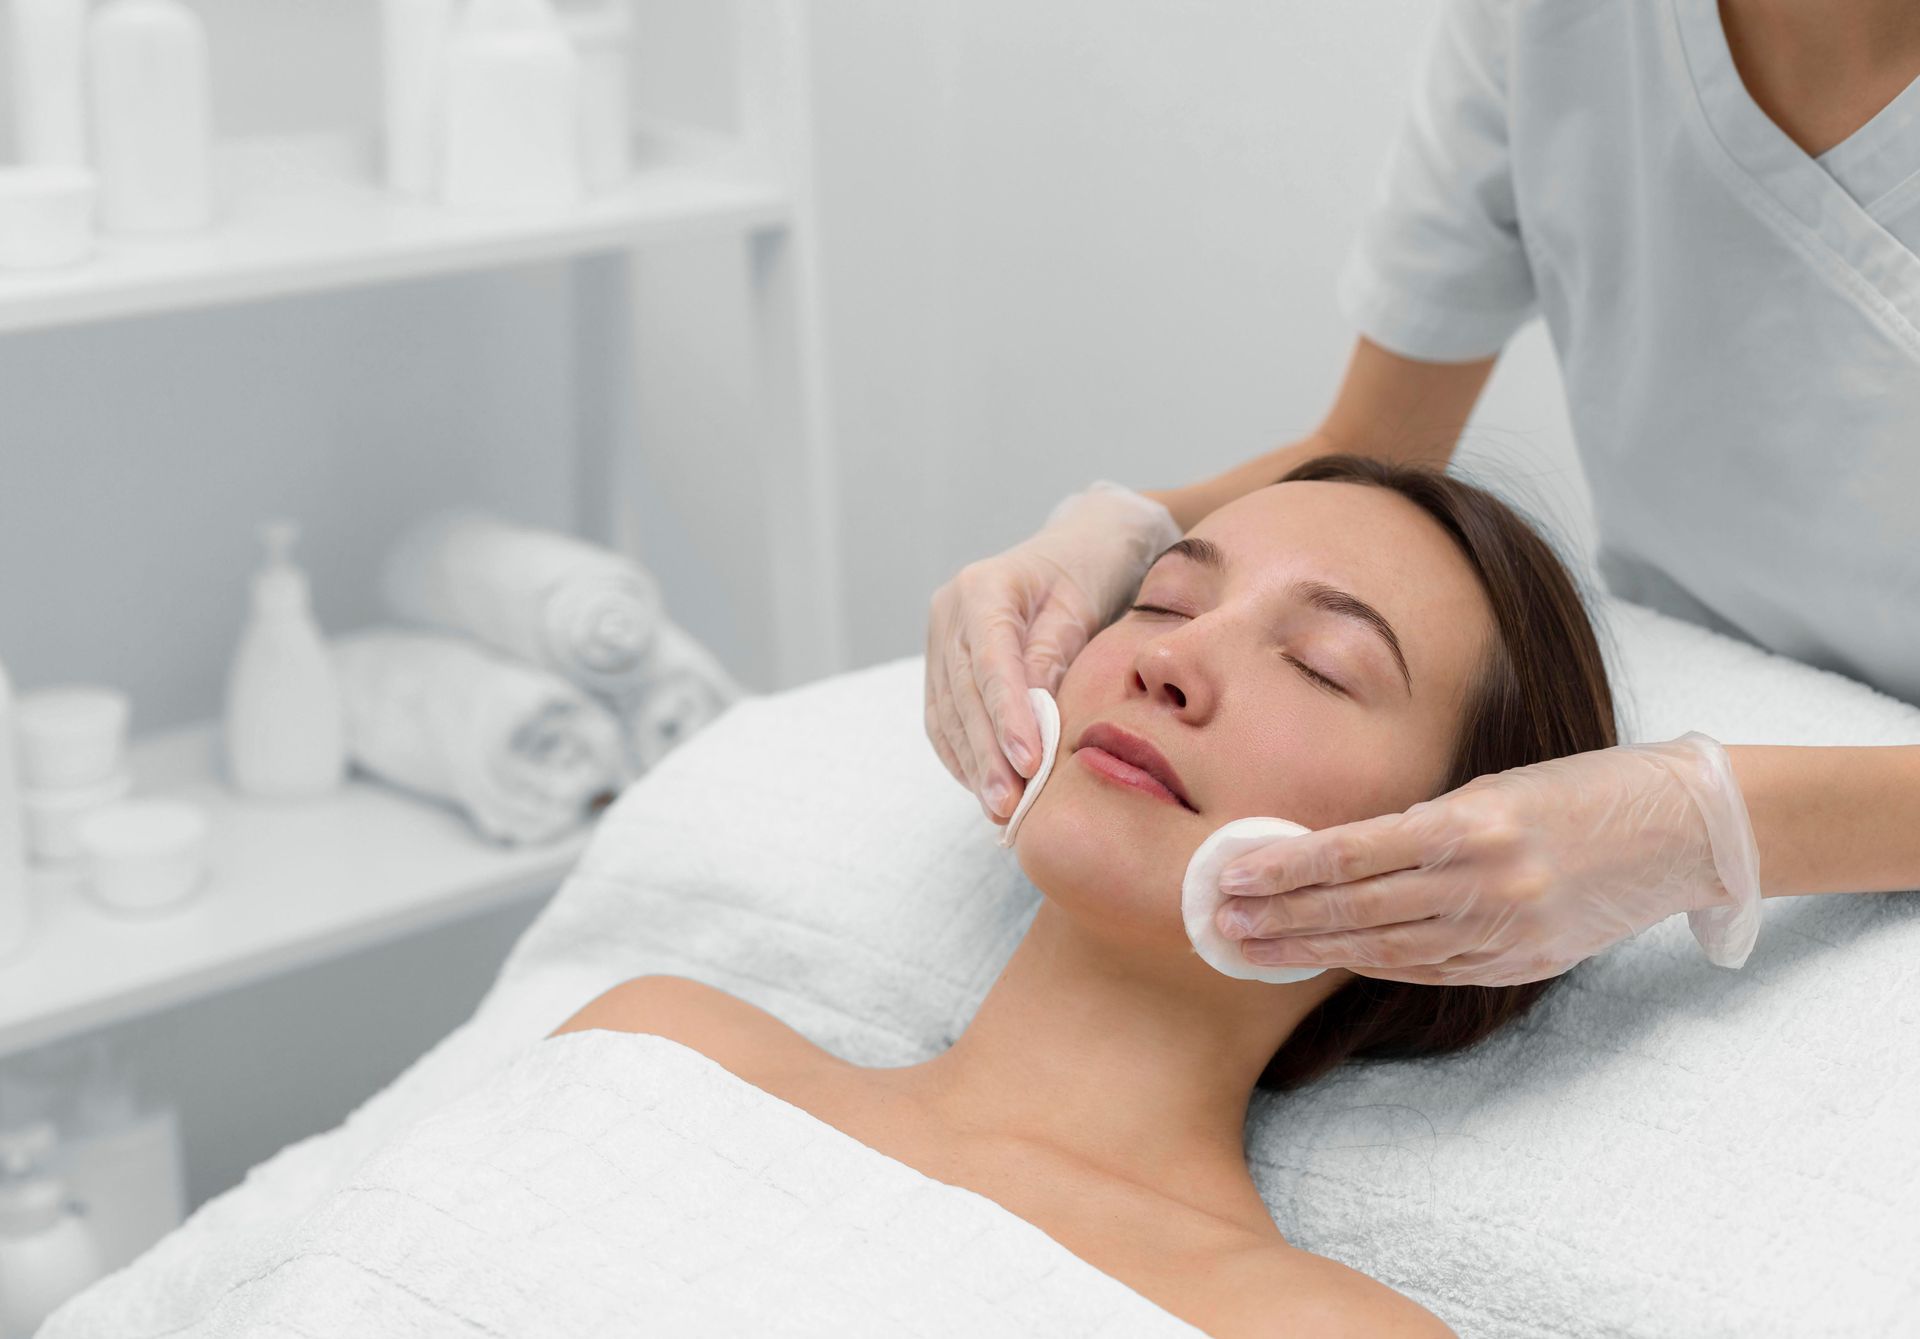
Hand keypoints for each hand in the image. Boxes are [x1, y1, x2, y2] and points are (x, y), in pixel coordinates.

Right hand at [925, 481, 1182, 822]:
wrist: (1077, 544)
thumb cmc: (1089, 571)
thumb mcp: (1081, 606)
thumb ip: (1053, 655)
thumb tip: (1035, 713)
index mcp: (982, 588)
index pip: (990, 663)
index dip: (1006, 717)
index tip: (1027, 762)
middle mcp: (948, 612)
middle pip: (962, 695)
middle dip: (986, 755)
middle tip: (1009, 804)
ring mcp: (939, 638)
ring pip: (946, 713)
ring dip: (972, 766)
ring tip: (998, 809)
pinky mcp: (941, 663)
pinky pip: (944, 717)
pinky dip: (962, 755)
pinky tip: (982, 786)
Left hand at [1210, 733, 1764, 984]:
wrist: (1684, 829)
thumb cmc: (1580, 788)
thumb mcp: (1492, 786)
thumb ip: (1421, 825)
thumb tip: (1336, 853)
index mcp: (1469, 823)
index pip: (1349, 853)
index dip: (1283, 868)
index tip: (1231, 874)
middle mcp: (1484, 883)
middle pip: (1356, 908)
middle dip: (1280, 917)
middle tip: (1219, 922)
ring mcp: (1505, 931)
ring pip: (1385, 949)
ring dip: (1312, 950)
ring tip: (1254, 948)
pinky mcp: (1523, 962)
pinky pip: (1430, 969)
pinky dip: (1374, 965)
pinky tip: (1329, 960)